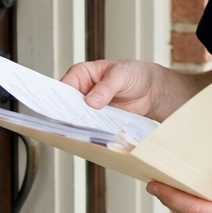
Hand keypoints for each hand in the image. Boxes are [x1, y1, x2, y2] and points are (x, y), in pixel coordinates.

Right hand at [61, 58, 211, 122]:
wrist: (152, 90)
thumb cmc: (135, 74)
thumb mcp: (121, 75)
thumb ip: (106, 87)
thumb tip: (91, 100)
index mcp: (82, 74)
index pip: (64, 86)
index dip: (59, 99)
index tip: (60, 110)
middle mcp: (82, 91)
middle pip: (67, 106)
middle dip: (68, 115)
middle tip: (70, 125)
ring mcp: (89, 108)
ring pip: (78, 119)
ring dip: (80, 127)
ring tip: (82, 134)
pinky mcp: (99, 120)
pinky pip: (91, 128)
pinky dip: (92, 133)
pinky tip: (95, 138)